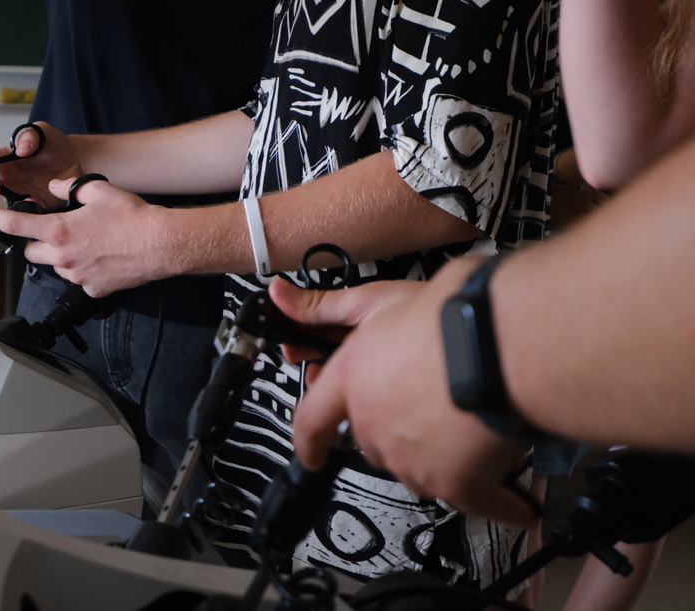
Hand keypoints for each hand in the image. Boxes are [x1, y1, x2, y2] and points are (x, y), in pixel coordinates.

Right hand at [0, 121, 83, 207]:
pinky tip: (30, 203)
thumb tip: (20, 148)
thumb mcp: (44, 132)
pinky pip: (20, 215)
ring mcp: (18, 193)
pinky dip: (21, 213)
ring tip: (3, 194)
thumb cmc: (57, 146)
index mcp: (4, 159)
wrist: (78, 162)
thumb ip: (31, 135)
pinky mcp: (31, 206)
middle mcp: (7, 178)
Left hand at [0, 176, 169, 296]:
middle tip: (54, 230)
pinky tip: (102, 257)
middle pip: (32, 253)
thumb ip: (68, 187)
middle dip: (36, 242)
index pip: (15, 225)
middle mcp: (64, 257)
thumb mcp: (98, 190)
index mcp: (60, 231)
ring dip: (63, 255)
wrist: (161, 244)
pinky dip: (84, 268)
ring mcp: (78, 277)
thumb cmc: (134, 218)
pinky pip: (79, 279)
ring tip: (89, 242)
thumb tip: (54, 187)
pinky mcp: (93, 289)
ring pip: (57, 266)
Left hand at [272, 259, 538, 527]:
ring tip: (476, 419)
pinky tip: (519, 501)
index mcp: (352, 379)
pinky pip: (478, 501)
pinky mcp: (460, 483)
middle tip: (432, 401)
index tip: (310, 455)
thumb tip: (280, 297)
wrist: (506, 339)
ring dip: (444, 454)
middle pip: (374, 441)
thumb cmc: (454, 311)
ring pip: (421, 468)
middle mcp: (374, 424)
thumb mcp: (381, 298)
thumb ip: (329, 307)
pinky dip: (500, 500)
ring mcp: (414, 459)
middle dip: (397, 426)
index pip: (312, 419)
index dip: (308, 441)